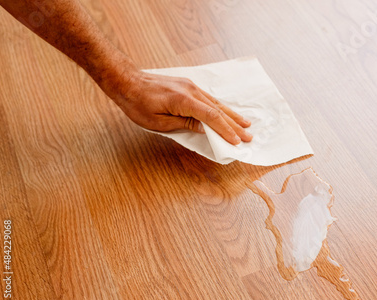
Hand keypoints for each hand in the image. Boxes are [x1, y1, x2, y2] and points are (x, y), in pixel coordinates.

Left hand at [111, 70, 252, 144]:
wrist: (127, 81)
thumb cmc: (138, 104)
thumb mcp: (159, 122)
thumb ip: (184, 124)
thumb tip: (205, 128)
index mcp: (184, 101)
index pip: (211, 117)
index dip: (226, 130)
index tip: (237, 141)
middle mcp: (192, 91)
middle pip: (218, 109)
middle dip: (235, 124)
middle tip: (249, 135)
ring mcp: (191, 86)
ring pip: (216, 103)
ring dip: (231, 115)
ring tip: (245, 124)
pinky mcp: (188, 86)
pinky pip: (209, 98)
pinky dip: (220, 107)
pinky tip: (227, 112)